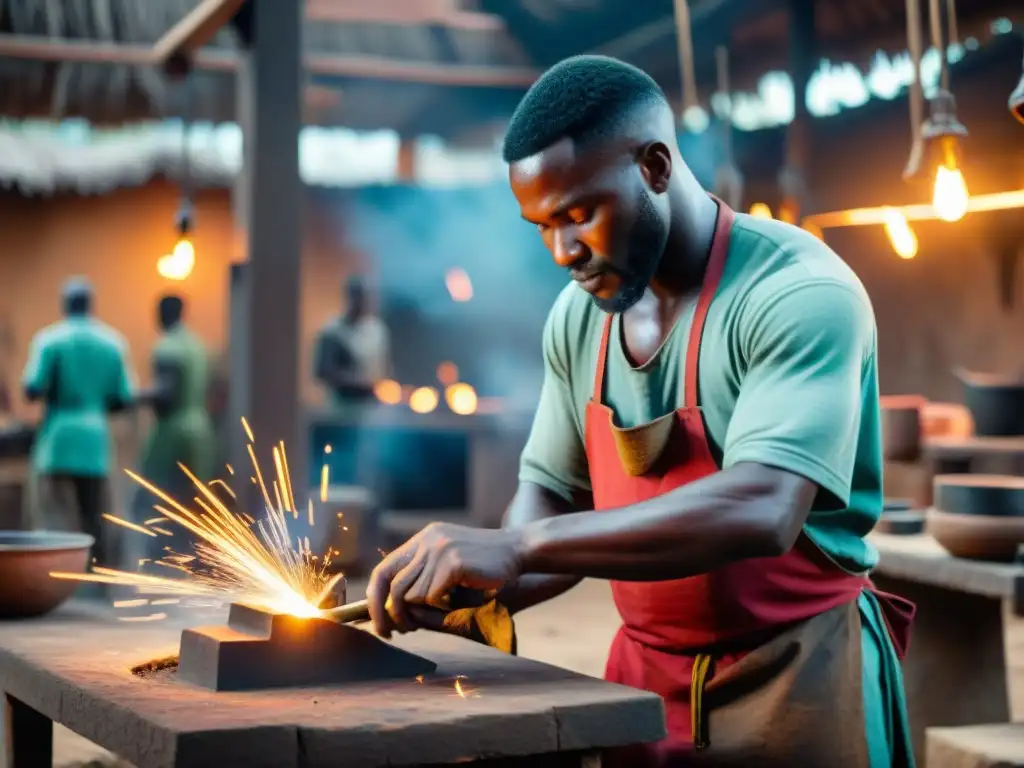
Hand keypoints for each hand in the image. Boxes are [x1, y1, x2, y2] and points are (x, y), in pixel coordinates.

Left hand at [367, 522, 525, 638]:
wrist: (520, 552)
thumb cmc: (485, 571)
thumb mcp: (449, 576)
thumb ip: (422, 588)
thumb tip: (392, 617)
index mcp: (423, 540)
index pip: (383, 570)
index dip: (374, 599)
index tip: (379, 625)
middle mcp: (427, 540)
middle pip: (389, 583)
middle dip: (389, 614)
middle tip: (399, 633)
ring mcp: (439, 547)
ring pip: (411, 594)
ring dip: (424, 611)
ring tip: (445, 611)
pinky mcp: (452, 561)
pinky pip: (431, 596)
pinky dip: (442, 607)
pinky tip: (460, 600)